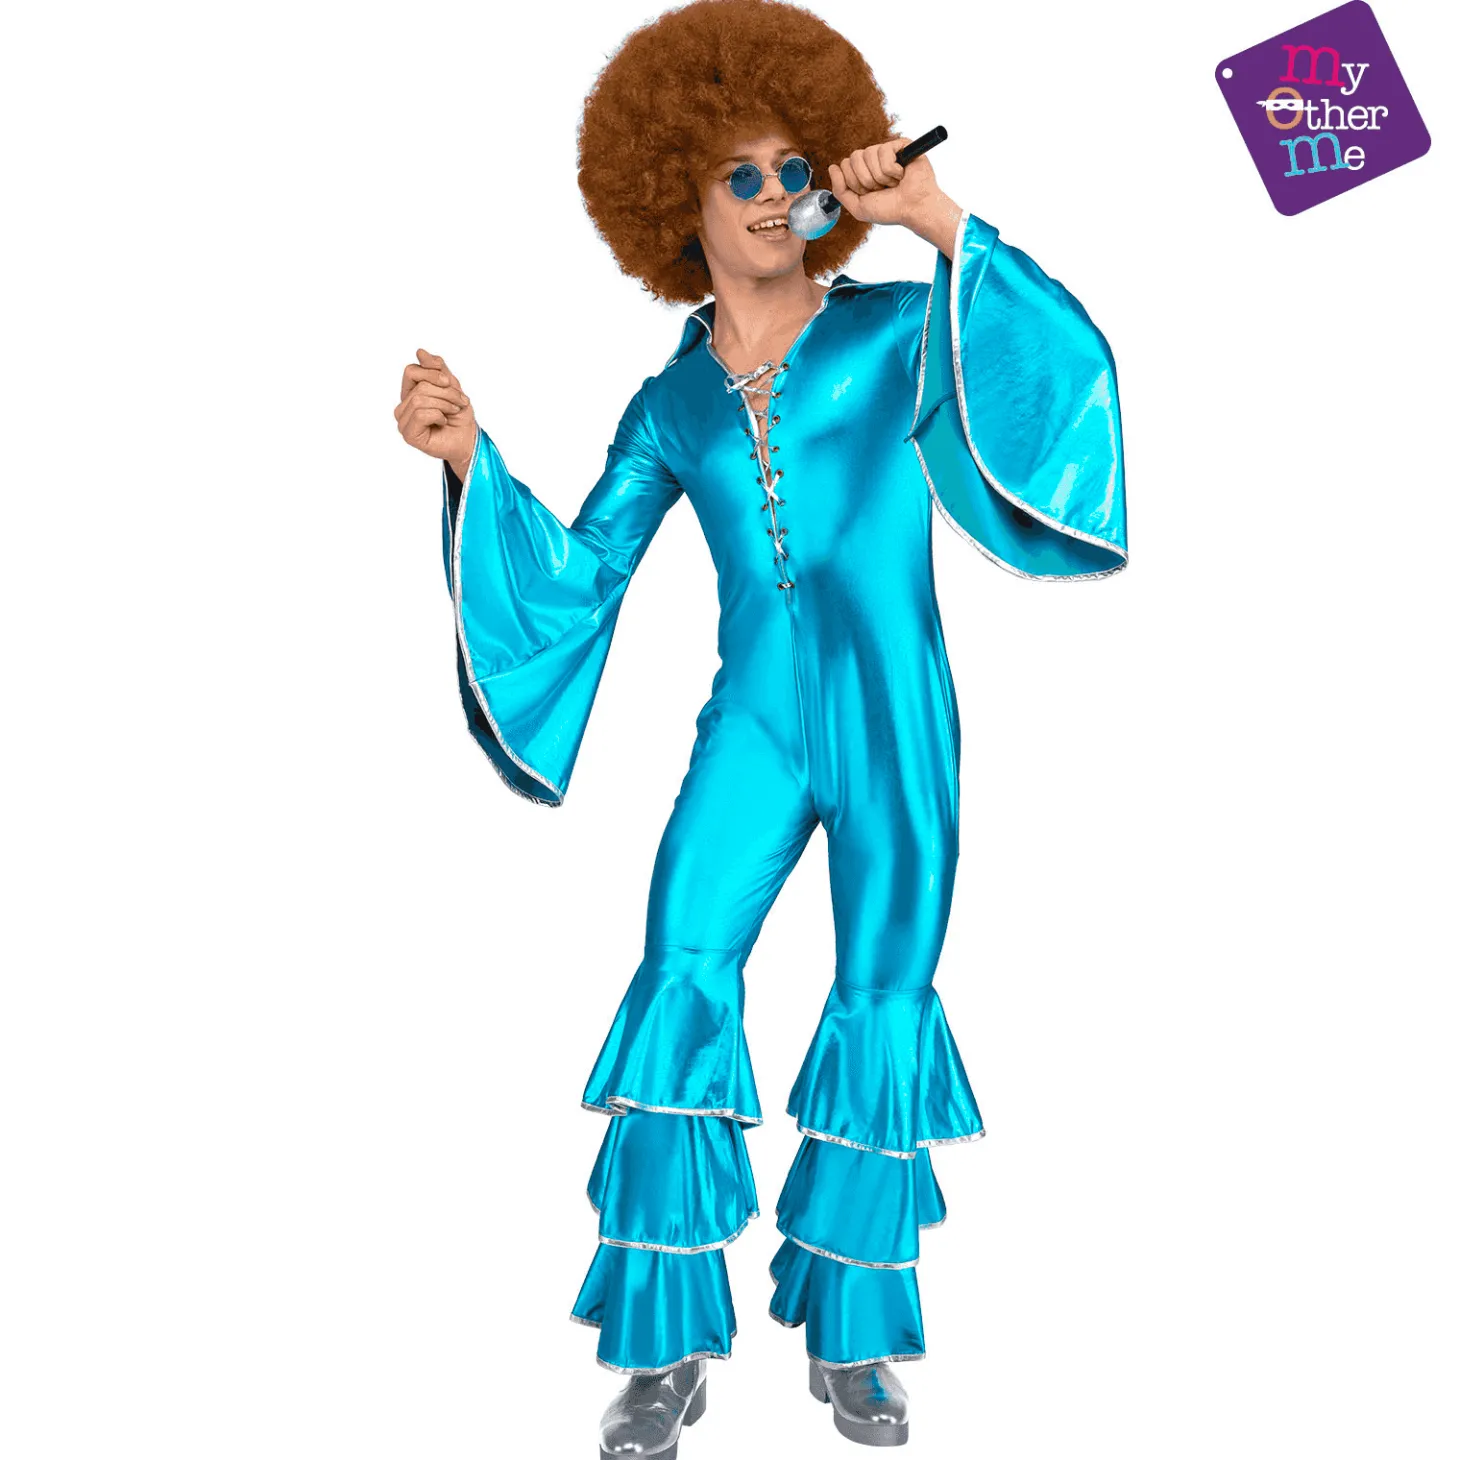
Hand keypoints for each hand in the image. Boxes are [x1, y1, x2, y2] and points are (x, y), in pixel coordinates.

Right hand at [397, 348, 475, 478]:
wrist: (468, 439)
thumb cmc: (459, 415)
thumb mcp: (451, 386)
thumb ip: (436, 369)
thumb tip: (420, 352)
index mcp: (410, 392)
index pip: (411, 371)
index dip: (432, 373)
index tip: (450, 382)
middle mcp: (403, 406)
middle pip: (420, 386)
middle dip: (446, 392)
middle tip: (461, 402)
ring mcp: (403, 421)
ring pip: (419, 399)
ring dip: (444, 404)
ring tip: (453, 411)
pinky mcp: (409, 434)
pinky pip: (420, 414)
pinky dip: (438, 416)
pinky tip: (443, 422)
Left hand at [827, 137, 942, 228]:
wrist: (913, 209)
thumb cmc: (889, 209)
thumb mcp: (858, 206)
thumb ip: (840, 190)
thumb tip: (832, 167)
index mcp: (862, 172)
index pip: (845, 164)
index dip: (855, 183)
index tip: (870, 194)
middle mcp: (873, 160)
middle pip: (854, 157)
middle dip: (865, 180)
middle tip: (881, 189)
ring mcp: (886, 151)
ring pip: (868, 154)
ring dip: (880, 177)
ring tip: (893, 183)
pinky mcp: (900, 145)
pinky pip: (884, 152)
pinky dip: (892, 170)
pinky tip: (902, 175)